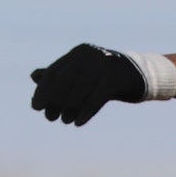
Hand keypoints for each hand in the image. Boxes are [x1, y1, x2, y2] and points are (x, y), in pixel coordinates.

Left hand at [30, 43, 145, 124]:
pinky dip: (86, 111)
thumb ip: (60, 74)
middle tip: (49, 117)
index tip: (36, 107)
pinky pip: (97, 97)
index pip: (55, 72)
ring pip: (80, 89)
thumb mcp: (83, 73)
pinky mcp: (117, 78)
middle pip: (66, 80)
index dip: (43, 90)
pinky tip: (78, 123)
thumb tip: (34, 76)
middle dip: (54, 100)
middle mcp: (91, 55)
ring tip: (64, 121)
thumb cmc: (106, 77)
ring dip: (69, 108)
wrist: (141, 75)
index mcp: (79, 53)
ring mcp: (105, 65)